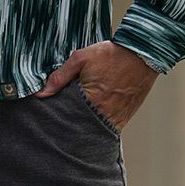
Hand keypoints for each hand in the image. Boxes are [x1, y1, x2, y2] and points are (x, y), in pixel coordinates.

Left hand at [34, 41, 158, 132]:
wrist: (143, 55)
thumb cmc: (113, 55)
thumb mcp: (82, 59)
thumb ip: (60, 76)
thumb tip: (41, 92)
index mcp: (90, 102)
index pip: (66, 118)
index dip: (58, 119)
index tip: (51, 118)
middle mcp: (102, 116)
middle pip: (78, 128)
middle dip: (70, 125)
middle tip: (63, 120)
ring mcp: (114, 120)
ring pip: (92, 130)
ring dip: (83, 126)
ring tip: (79, 118)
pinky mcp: (123, 121)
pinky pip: (105, 129)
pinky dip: (97, 125)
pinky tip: (92, 117)